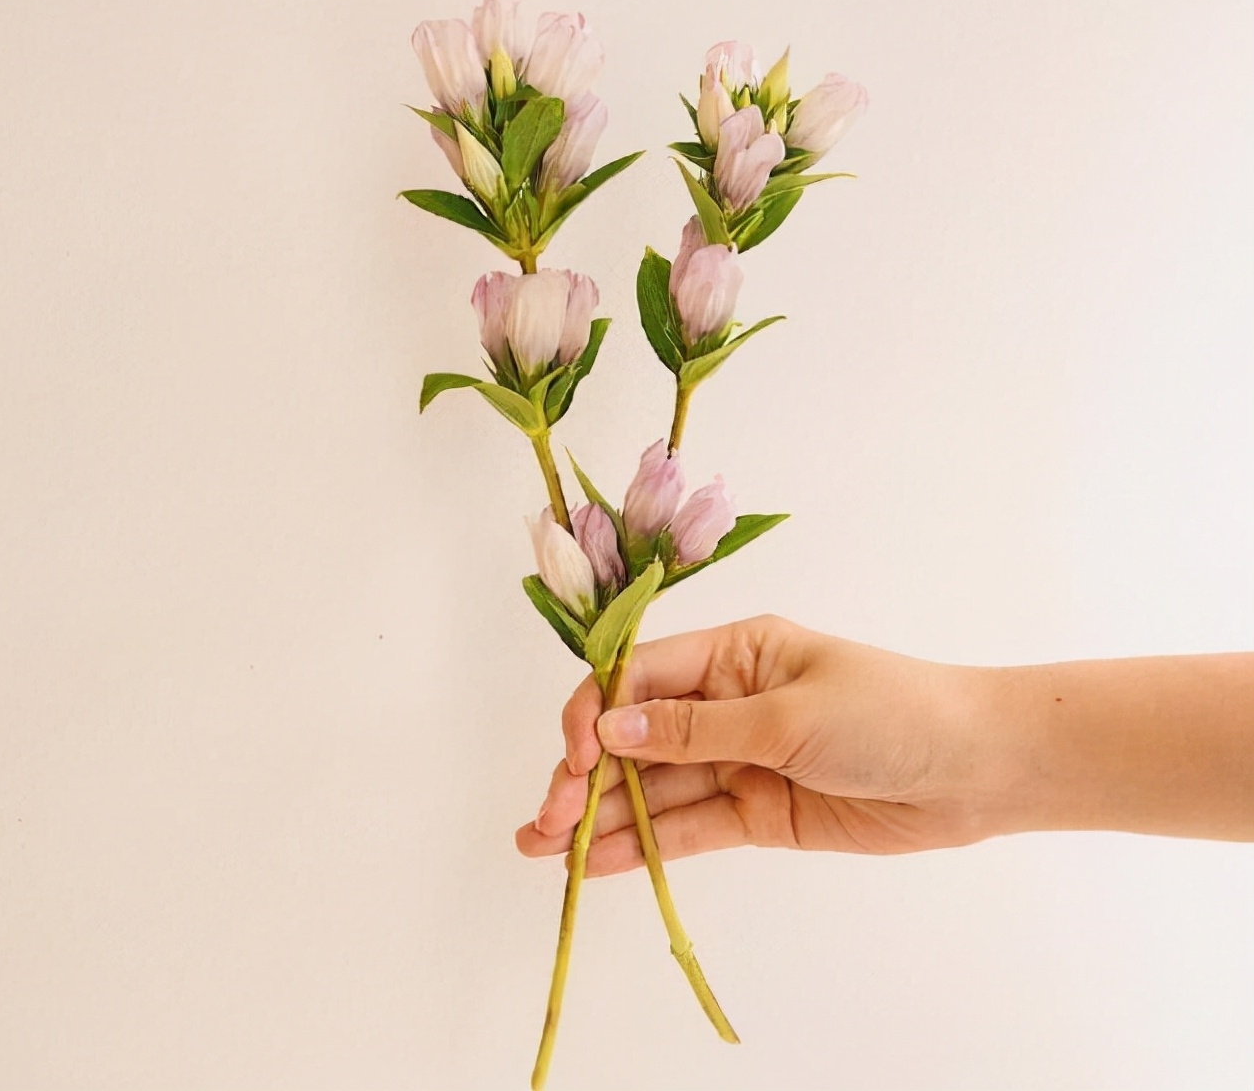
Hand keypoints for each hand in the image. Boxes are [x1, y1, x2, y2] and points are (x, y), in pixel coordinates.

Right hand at [515, 615, 994, 874]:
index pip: (640, 676)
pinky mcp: (757, 812)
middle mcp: (725, 703)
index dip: (596, 713)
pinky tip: (596, 863)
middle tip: (545, 823)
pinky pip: (689, 827)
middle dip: (585, 776)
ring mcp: (739, 760)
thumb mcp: (788, 714)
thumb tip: (611, 729)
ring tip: (545, 849)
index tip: (573, 758)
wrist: (973, 771)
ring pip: (655, 788)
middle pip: (637, 738)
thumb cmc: (888, 713)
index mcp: (733, 654)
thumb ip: (697, 730)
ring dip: (601, 816)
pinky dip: (645, 845)